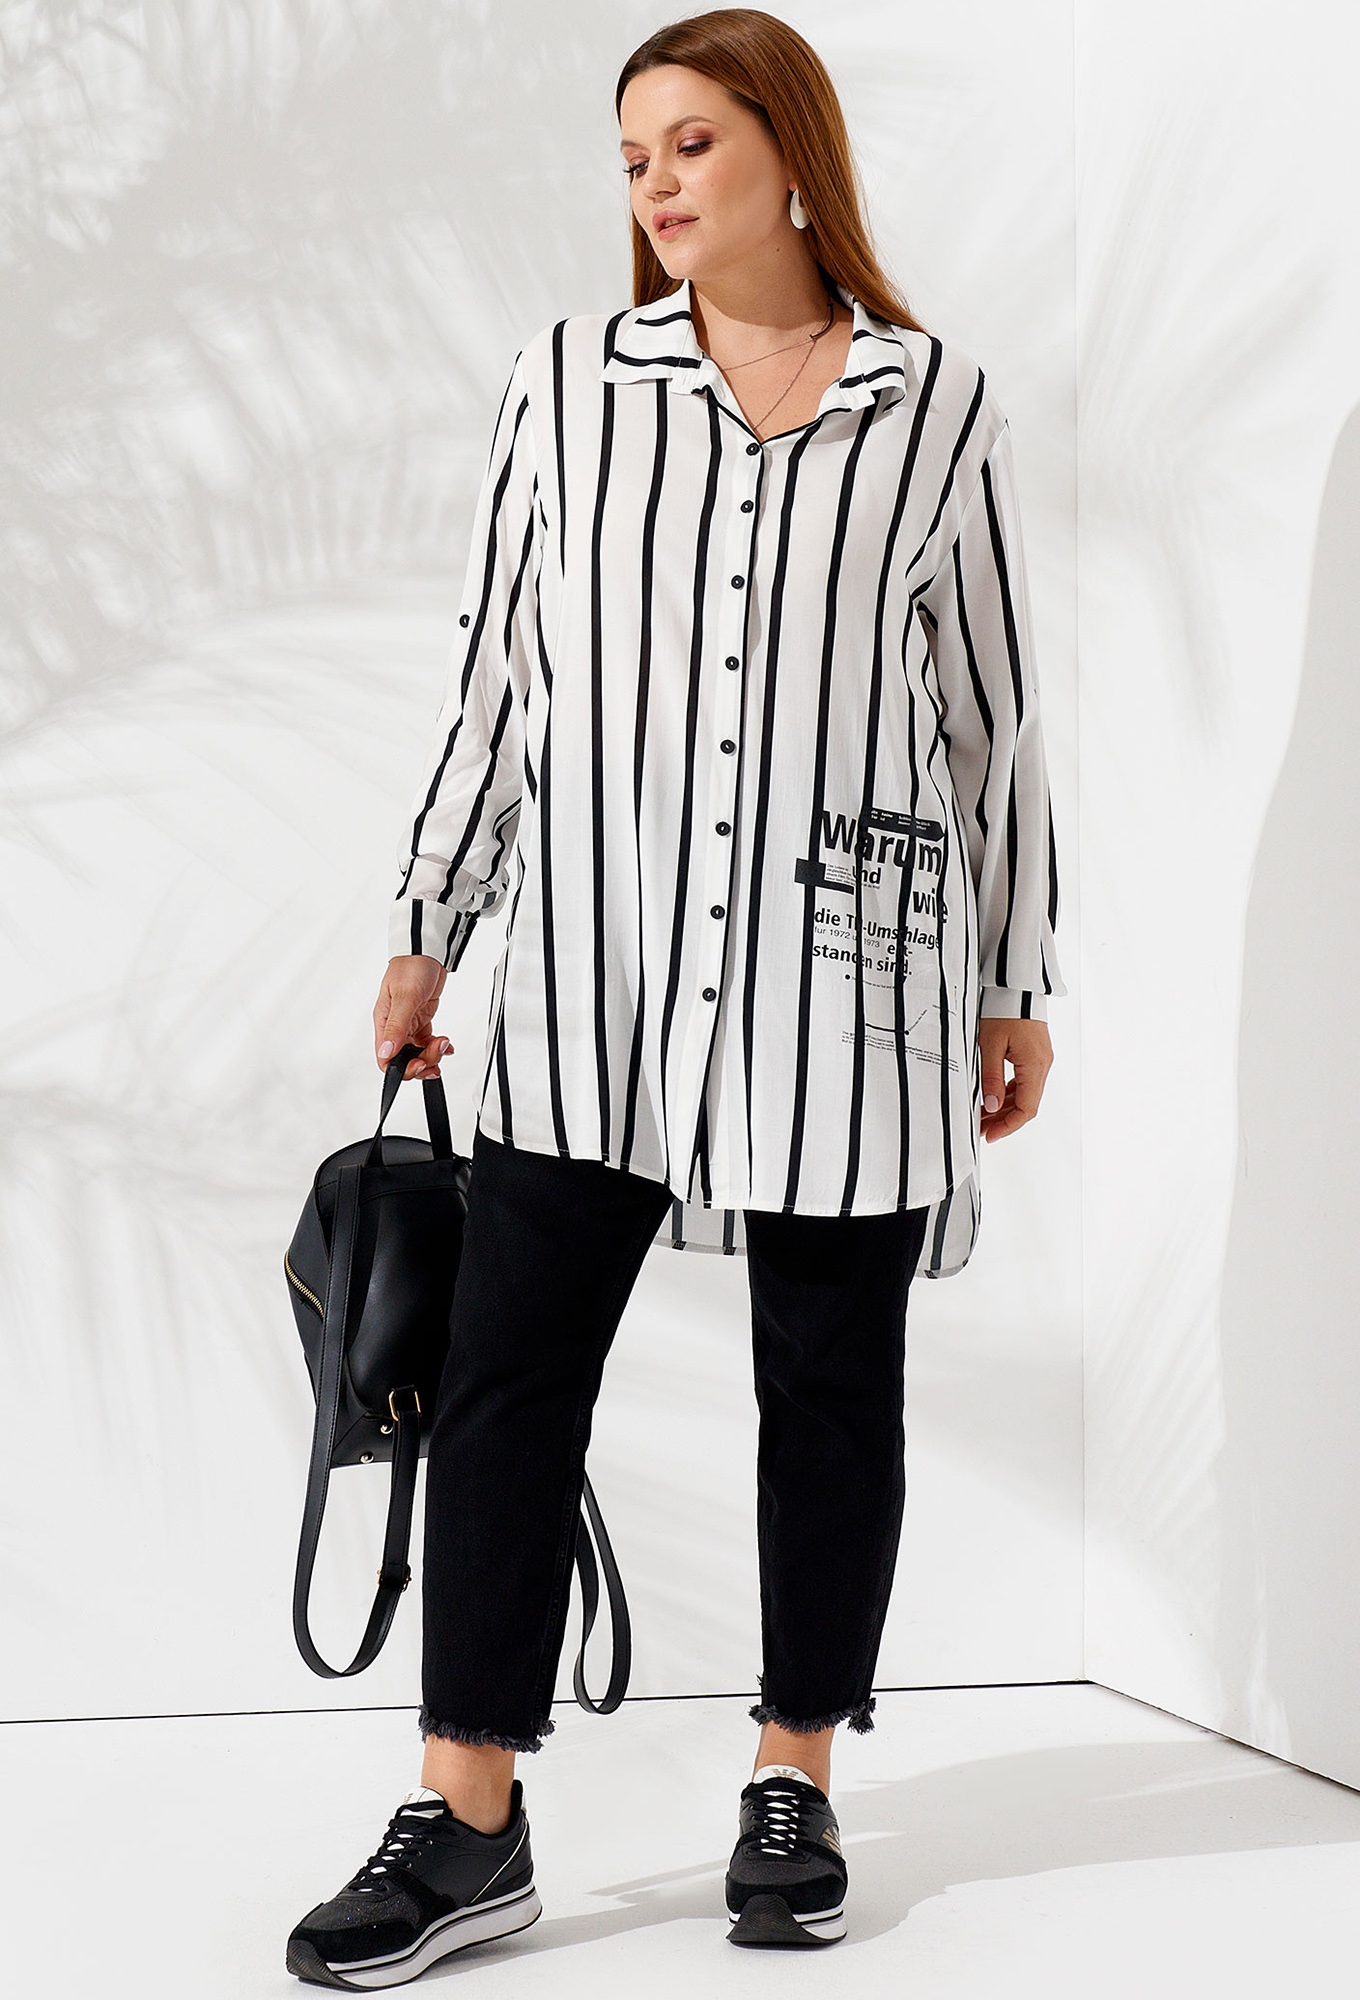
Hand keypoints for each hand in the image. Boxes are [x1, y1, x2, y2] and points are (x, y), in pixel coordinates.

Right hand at [374, 954, 451, 1079]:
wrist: (427, 950)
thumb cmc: (411, 965)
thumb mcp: (405, 996)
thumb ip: (397, 1026)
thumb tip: (386, 1051)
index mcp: (384, 1021)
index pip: (385, 1057)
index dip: (402, 1068)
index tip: (419, 1064)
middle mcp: (394, 1025)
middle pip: (404, 1058)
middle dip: (422, 1061)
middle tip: (437, 1053)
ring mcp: (408, 1022)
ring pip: (417, 1051)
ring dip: (432, 1053)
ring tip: (444, 1043)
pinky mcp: (420, 1018)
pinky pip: (426, 1041)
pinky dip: (437, 1046)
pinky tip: (446, 1044)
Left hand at [979, 1015, 1052, 1142]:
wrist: (1016, 986)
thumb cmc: (1004, 1008)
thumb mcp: (990, 1044)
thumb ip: (990, 1077)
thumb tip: (991, 1105)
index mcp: (1034, 1065)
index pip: (1026, 1109)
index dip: (1008, 1126)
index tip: (990, 1135)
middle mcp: (1042, 1065)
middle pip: (1025, 1104)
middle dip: (1003, 1120)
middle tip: (981, 1129)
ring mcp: (1040, 1059)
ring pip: (1024, 1094)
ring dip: (1004, 1107)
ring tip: (982, 1115)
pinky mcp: (1034, 1054)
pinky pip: (1023, 1081)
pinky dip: (1008, 1092)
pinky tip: (993, 1096)